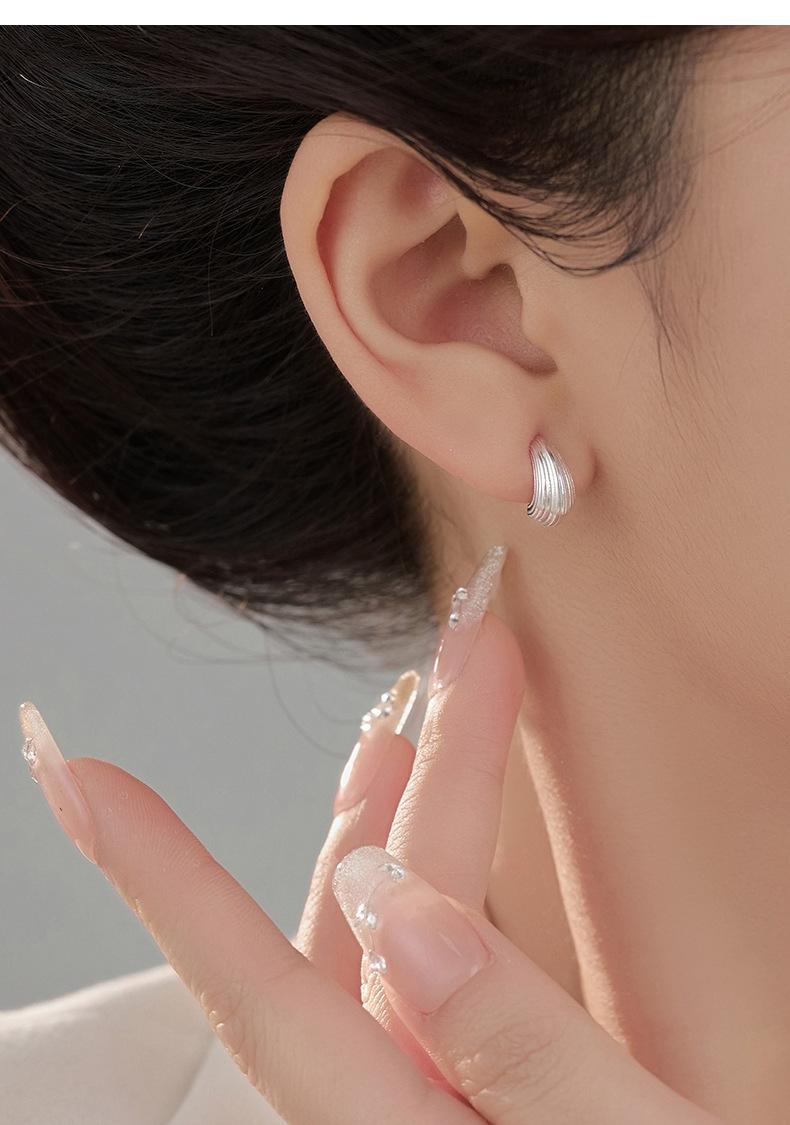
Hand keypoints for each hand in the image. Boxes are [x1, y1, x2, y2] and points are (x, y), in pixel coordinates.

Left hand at [18, 612, 719, 1122]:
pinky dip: (441, 878)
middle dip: (424, 771)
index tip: (76, 776)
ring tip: (425, 714)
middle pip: (375, 914)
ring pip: (394, 930)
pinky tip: (438, 837)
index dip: (162, 875)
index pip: (262, 988)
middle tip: (476, 650)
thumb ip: (513, 1044)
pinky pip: (431, 967)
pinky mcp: (469, 1088)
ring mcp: (430, 1097)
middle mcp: (395, 1110)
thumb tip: (396, 902)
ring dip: (417, 808)